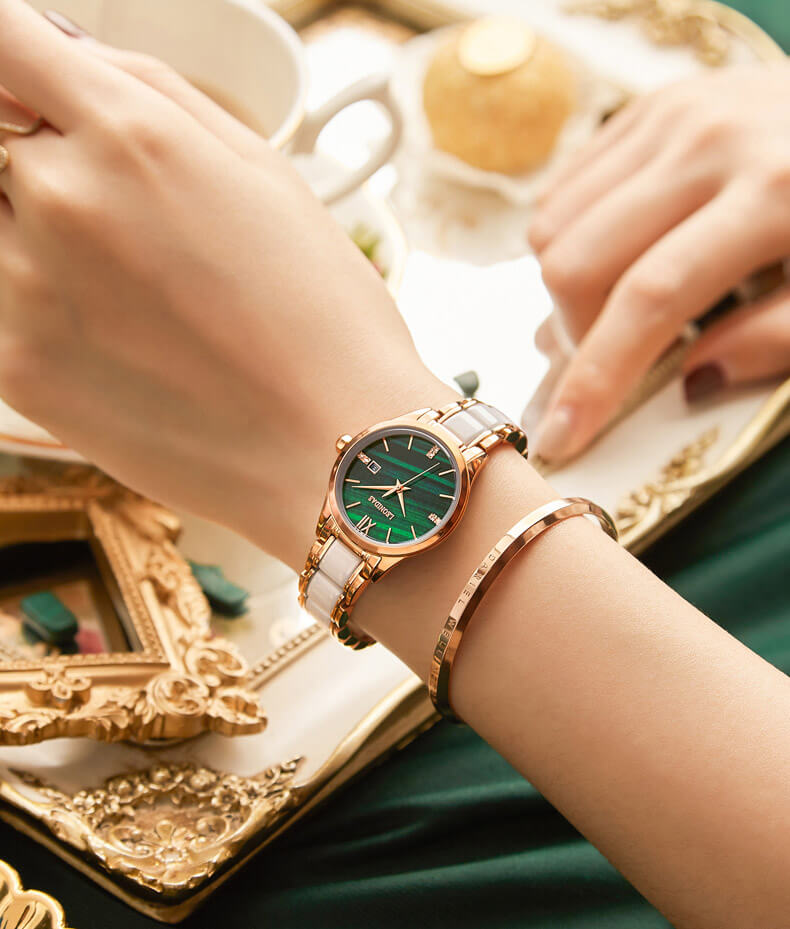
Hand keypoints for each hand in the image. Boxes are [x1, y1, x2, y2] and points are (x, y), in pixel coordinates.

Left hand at [0, 1, 453, 567]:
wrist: (329, 450)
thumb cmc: (322, 316)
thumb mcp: (265, 173)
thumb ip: (155, 93)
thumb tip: (70, 56)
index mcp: (131, 135)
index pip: (4, 41)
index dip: (16, 60)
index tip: (35, 87)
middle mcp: (62, 200)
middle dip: (45, 157)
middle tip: (125, 217)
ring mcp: (25, 288)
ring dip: (42, 233)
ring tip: (134, 287)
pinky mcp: (15, 367)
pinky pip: (0, 298)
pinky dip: (41, 300)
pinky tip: (120, 337)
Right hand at [528, 63, 789, 461]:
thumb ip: (779, 339)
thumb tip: (692, 381)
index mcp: (773, 193)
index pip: (649, 297)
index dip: (597, 378)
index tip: (562, 439)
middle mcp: (706, 143)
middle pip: (576, 261)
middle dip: (576, 333)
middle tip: (611, 358)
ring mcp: (670, 117)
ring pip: (552, 225)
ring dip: (568, 289)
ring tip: (614, 307)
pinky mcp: (647, 108)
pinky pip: (563, 188)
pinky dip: (569, 240)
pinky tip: (614, 258)